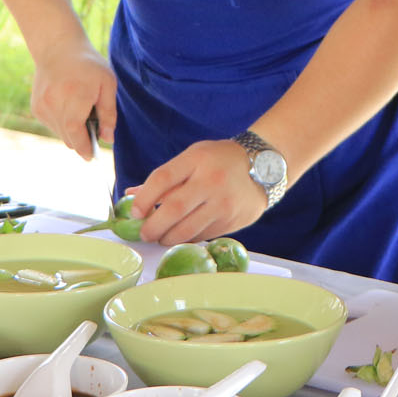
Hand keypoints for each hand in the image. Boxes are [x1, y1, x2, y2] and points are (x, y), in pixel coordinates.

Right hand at [30, 43, 116, 159]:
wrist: (58, 48)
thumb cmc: (88, 65)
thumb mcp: (107, 84)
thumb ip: (108, 113)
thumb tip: (107, 139)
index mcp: (74, 96)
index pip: (75, 132)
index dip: (83, 147)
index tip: (91, 156)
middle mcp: (54, 103)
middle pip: (68, 136)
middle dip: (81, 140)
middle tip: (93, 133)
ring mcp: (42, 106)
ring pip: (60, 132)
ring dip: (72, 131)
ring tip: (81, 112)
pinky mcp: (36, 107)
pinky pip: (52, 125)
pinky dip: (63, 123)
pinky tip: (69, 107)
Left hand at [128, 139, 268, 244]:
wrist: (265, 168)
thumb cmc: (220, 161)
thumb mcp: (193, 158)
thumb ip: (165, 177)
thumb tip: (132, 196)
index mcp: (197, 160)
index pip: (163, 178)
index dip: (144, 198)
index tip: (134, 212)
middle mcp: (211, 181)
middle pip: (174, 209)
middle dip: (153, 226)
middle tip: (144, 233)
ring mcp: (223, 203)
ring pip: (187, 229)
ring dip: (168, 238)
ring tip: (160, 237)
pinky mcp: (232, 221)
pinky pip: (202, 236)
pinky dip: (188, 238)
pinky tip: (183, 234)